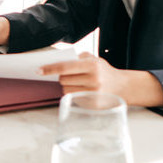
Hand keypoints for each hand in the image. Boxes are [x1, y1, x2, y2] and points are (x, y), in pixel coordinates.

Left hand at [38, 53, 162, 106]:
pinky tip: (84, 91)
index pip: (65, 67)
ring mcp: (93, 94)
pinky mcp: (92, 105)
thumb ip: (77, 57)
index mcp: (92, 66)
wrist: (123, 87)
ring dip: (67, 86)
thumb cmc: (104, 71)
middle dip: (62, 77)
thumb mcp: (95, 59)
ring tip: (78, 83)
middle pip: (63, 80)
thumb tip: (57, 59)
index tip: (38, 70)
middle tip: (71, 76)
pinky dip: (74, 94)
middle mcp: (93, 80)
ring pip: (66, 90)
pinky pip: (73, 98)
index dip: (50, 69)